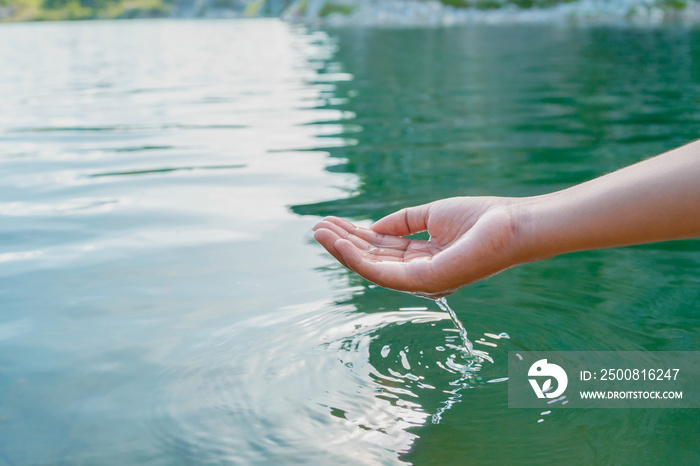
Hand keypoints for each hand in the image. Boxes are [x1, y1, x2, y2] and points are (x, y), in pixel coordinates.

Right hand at [312, 197, 523, 297]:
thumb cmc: (481, 219)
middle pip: (373, 260)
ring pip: (371, 268)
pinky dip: (357, 257)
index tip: (333, 222)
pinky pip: (381, 271)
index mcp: (423, 260)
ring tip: (319, 232)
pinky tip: (339, 241)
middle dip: (343, 243)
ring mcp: (421, 282)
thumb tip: (371, 226)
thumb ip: (402, 222)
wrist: (513, 224)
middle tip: (317, 227)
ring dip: (342, 250)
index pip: (382, 250)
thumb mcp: (432, 215)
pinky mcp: (424, 282)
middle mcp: (419, 275)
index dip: (356, 236)